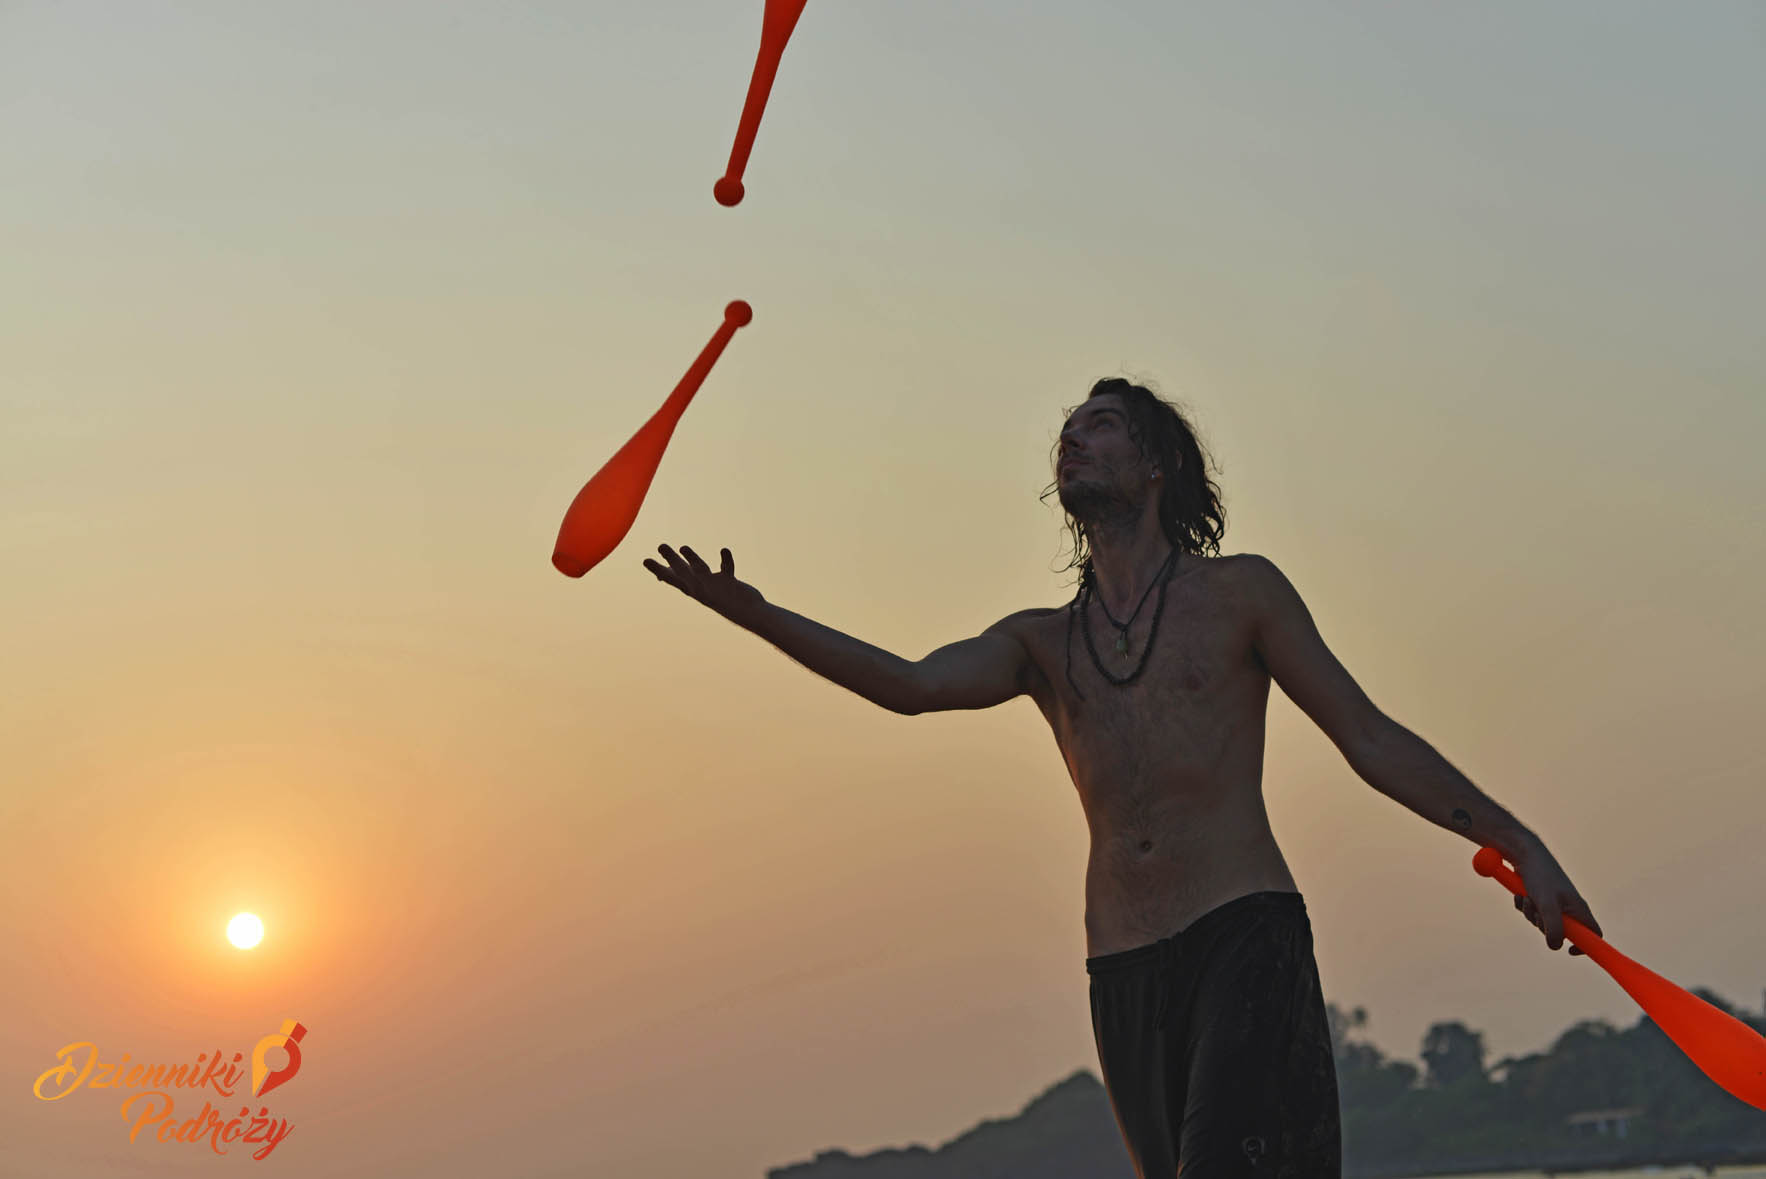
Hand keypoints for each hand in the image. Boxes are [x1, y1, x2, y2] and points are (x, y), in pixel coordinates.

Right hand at [643, 544, 764, 624]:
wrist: (746, 614)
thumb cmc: (719, 598)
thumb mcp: (698, 588)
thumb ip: (682, 579)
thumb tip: (662, 577)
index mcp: (693, 589)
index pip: (673, 579)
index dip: (659, 570)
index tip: (646, 560)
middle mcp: (701, 589)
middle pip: (684, 573)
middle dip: (672, 560)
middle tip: (661, 545)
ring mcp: (714, 587)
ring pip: (701, 571)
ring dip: (692, 559)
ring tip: (683, 547)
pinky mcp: (730, 584)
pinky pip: (727, 570)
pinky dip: (726, 560)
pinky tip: (724, 550)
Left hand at [1513, 842, 1603, 955]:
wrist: (1524, 854)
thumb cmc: (1540, 875)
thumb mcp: (1546, 903)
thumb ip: (1553, 926)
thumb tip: (1556, 947)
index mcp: (1579, 909)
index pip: (1594, 934)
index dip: (1587, 947)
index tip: (1569, 951)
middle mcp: (1569, 907)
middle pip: (1561, 933)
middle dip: (1544, 926)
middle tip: (1536, 911)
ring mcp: (1554, 903)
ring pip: (1542, 923)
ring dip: (1530, 913)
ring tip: (1527, 898)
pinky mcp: (1539, 898)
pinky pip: (1531, 912)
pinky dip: (1523, 906)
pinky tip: (1520, 895)